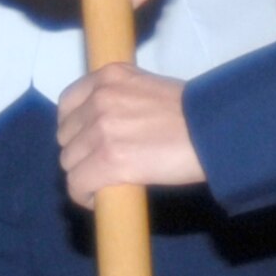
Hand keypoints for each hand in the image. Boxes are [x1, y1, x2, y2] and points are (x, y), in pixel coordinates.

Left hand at [55, 62, 204, 207]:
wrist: (210, 130)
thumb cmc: (189, 112)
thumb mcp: (146, 88)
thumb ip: (121, 99)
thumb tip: (108, 126)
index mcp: (108, 76)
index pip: (68, 103)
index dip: (74, 126)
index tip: (86, 140)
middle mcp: (99, 98)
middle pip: (65, 135)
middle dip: (79, 152)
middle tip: (98, 164)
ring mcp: (101, 129)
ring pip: (69, 161)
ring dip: (82, 174)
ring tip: (100, 183)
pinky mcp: (108, 160)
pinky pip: (77, 183)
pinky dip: (83, 195)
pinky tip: (96, 199)